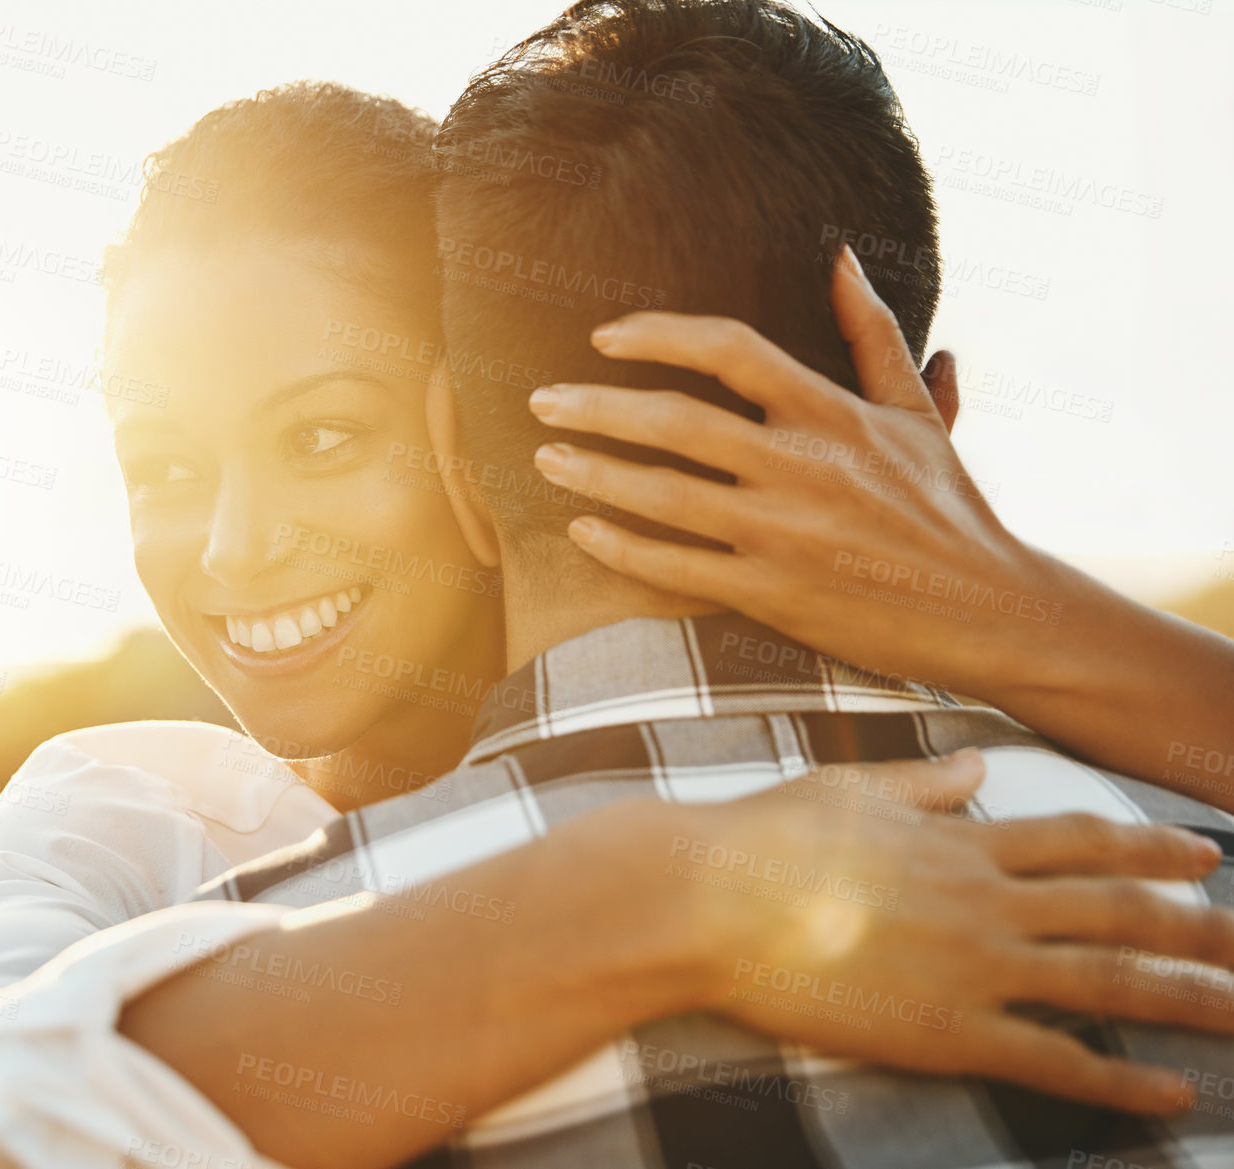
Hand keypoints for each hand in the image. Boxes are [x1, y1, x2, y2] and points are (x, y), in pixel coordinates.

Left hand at [525, 245, 1054, 698]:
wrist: (987, 609)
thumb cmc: (947, 506)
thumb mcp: (916, 412)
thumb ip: (872, 333)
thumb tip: (841, 259)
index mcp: (833, 412)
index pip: (729, 350)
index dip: (658, 336)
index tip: (604, 337)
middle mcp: (803, 467)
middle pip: (675, 422)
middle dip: (596, 407)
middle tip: (541, 400)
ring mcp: (784, 533)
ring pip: (664, 495)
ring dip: (594, 473)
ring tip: (545, 457)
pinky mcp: (772, 595)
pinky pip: (677, 569)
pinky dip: (623, 548)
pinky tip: (583, 531)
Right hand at [657, 749, 1233, 1113]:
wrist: (709, 898)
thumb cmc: (762, 839)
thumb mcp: (846, 790)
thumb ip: (921, 785)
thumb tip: (979, 764)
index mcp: (958, 842)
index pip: (1080, 839)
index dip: (1149, 844)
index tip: (1204, 849)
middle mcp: (985, 900)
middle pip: (1120, 910)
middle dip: (1202, 923)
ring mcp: (974, 966)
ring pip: (1110, 980)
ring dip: (1192, 996)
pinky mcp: (948, 1030)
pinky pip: (1054, 1060)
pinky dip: (1120, 1080)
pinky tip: (1172, 1091)